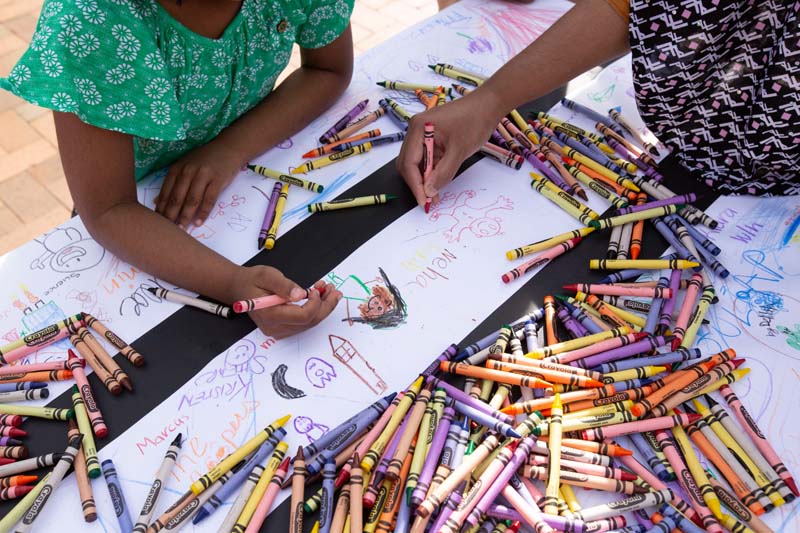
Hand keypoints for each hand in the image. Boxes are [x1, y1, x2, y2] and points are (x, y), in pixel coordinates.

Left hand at [154, 140, 244, 228]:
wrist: (228, 148)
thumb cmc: (205, 159)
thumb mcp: (185, 166)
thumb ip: (172, 182)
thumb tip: (157, 201)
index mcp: (177, 168)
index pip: (166, 192)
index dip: (161, 208)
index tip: (157, 222)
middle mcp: (188, 171)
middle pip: (177, 197)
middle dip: (171, 215)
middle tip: (167, 230)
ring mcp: (203, 175)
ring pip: (192, 200)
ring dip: (186, 216)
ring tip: (182, 229)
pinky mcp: (218, 180)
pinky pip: (209, 200)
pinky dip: (203, 212)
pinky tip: (198, 222)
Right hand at [231, 265, 341, 338]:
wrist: (240, 288)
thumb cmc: (252, 280)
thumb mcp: (266, 275)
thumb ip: (283, 285)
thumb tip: (300, 294)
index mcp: (270, 315)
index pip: (302, 317)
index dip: (315, 304)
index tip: (316, 289)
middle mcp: (275, 328)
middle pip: (310, 322)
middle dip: (326, 306)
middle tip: (334, 290)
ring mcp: (279, 330)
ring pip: (310, 323)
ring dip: (323, 307)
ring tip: (329, 290)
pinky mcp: (283, 328)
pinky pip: (304, 322)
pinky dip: (315, 310)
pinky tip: (319, 297)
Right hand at [396, 90, 503, 206]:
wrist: (489, 104)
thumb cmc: (475, 120)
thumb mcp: (459, 150)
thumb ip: (443, 173)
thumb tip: (429, 191)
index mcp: (419, 128)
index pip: (409, 162)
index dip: (415, 185)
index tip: (423, 201)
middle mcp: (417, 130)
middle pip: (408, 163)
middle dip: (417, 183)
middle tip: (429, 200)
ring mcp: (423, 133)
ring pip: (416, 163)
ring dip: (424, 179)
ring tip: (435, 194)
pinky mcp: (432, 137)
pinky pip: (427, 158)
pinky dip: (431, 171)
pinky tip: (439, 181)